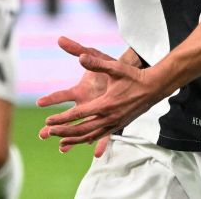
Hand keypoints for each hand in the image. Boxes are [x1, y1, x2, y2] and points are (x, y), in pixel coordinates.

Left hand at [38, 37, 162, 153]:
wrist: (153, 87)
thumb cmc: (133, 76)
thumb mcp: (115, 67)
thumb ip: (96, 63)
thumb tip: (81, 56)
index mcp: (105, 104)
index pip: (78, 115)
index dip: (61, 119)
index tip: (48, 121)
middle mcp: (109, 117)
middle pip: (81, 129)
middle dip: (63, 132)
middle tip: (48, 132)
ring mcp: (115, 124)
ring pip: (90, 136)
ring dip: (74, 140)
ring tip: (60, 143)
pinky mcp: (119, 126)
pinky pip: (100, 136)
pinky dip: (88, 140)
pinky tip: (81, 142)